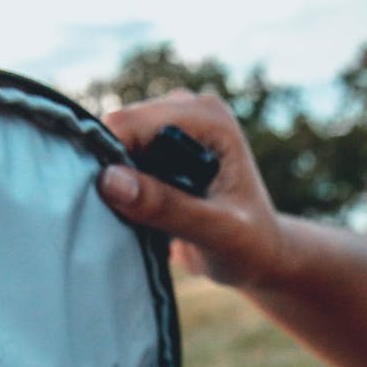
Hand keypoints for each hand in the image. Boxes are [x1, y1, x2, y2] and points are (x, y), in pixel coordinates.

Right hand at [98, 90, 282, 289]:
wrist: (259, 257)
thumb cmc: (248, 247)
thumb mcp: (215, 232)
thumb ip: (167, 207)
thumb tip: (109, 180)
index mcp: (208, 117)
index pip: (130, 123)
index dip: (108, 159)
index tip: (106, 203)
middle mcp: (189, 109)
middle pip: (117, 129)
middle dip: (111, 171)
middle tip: (129, 218)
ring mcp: (173, 126)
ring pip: (113, 145)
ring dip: (114, 181)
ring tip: (137, 219)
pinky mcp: (161, 147)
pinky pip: (120, 159)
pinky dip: (120, 186)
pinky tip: (137, 214)